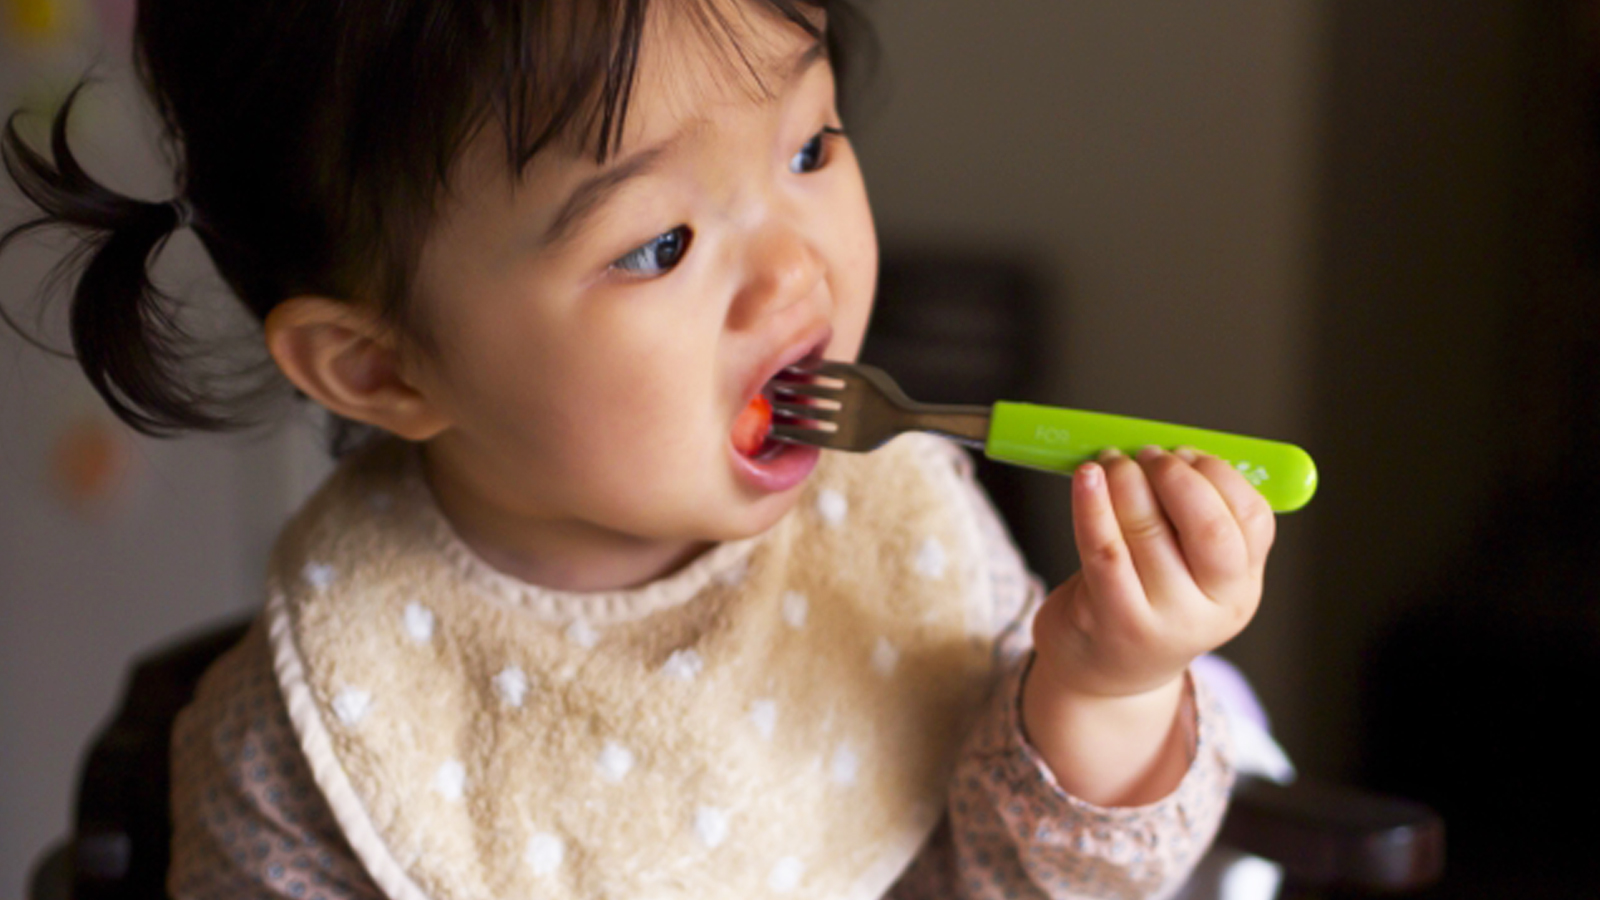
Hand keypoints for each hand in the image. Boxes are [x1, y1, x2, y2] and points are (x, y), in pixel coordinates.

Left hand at [1020, 445, 1274, 804]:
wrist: (1104, 675)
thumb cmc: (1146, 601)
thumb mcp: (1191, 573)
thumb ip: (1195, 519)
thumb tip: (1175, 450)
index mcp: (1242, 587)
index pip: (1253, 520)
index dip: (1220, 476)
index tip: (1188, 453)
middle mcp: (1212, 608)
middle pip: (1209, 527)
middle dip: (1177, 477)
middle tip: (1149, 454)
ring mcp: (1164, 619)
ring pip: (1147, 530)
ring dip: (1125, 481)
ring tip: (1110, 462)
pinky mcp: (1113, 620)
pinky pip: (1104, 549)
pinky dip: (1092, 505)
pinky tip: (1084, 478)